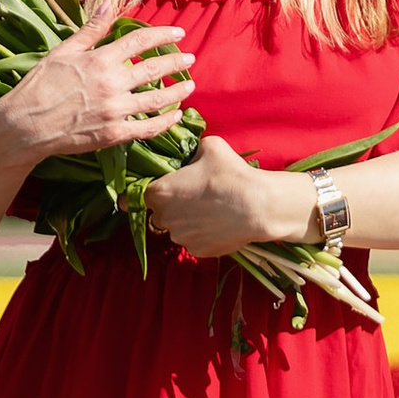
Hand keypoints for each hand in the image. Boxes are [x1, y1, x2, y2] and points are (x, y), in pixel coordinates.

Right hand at [0, 7, 194, 160]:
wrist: (25, 125)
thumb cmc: (39, 86)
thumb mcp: (63, 52)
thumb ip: (90, 30)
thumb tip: (108, 5)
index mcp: (101, 60)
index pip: (140, 41)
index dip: (162, 34)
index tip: (178, 32)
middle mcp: (113, 83)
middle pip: (154, 69)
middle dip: (176, 62)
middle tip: (189, 58)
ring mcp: (116, 110)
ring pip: (157, 99)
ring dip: (177, 90)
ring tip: (189, 84)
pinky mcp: (114, 134)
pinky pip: (148, 128)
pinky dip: (166, 122)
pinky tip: (175, 116)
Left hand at [143, 139, 314, 258]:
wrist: (257, 206)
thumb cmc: (231, 173)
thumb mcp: (210, 146)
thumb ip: (191, 150)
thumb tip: (190, 155)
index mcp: (160, 192)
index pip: (141, 193)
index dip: (151, 189)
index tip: (161, 188)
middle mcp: (164, 218)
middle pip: (159, 213)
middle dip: (170, 206)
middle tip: (193, 196)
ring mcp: (180, 237)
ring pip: (176, 229)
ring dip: (186, 221)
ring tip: (209, 210)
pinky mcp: (196, 251)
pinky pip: (193, 242)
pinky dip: (201, 235)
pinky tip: (217, 224)